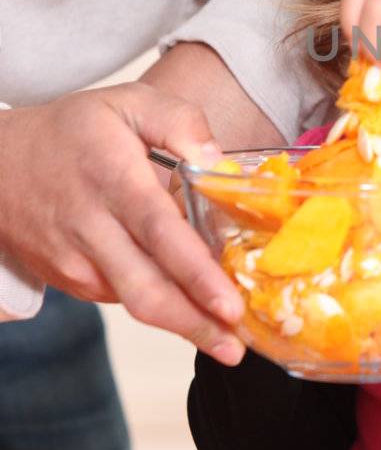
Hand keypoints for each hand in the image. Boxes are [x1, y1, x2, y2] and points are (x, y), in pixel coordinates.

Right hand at [0, 85, 243, 363]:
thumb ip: (180, 122)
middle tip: (240, 347)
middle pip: (147, 291)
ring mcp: (76, 261)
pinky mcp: (71, 280)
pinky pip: (123, 298)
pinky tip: (191, 306)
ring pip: (136, 303)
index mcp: (112, 178)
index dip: (196, 274)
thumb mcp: (127, 101)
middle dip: (196, 326)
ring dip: (183, 324)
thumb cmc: (73, 130)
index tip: (230, 305)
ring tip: (228, 339)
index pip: (159, 233)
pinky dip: (160, 305)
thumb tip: (218, 164)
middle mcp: (92, 227)